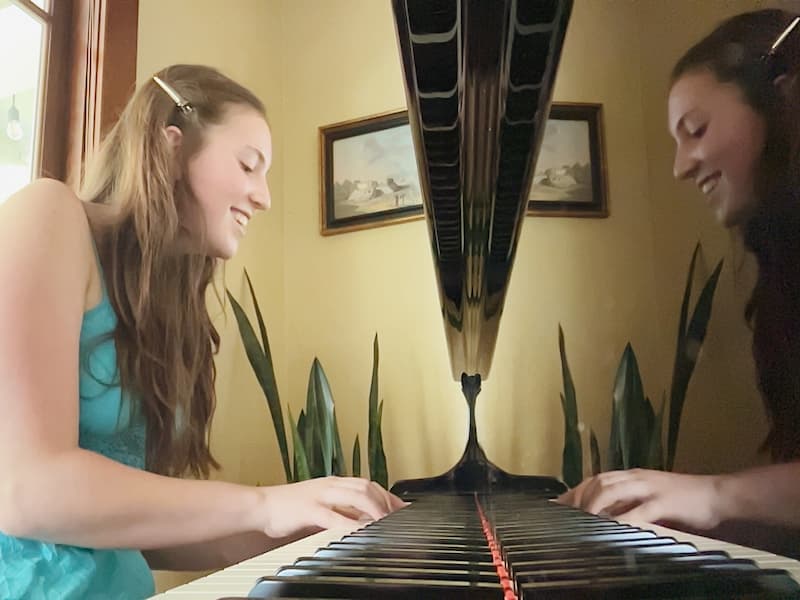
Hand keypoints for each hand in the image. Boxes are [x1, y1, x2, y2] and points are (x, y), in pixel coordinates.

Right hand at [256, 476, 406, 538]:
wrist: (260, 506)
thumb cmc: (288, 508)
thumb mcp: (319, 505)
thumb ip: (340, 510)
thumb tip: (363, 519)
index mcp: (333, 483)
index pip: (367, 484)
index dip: (387, 496)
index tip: (401, 509)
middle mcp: (330, 485)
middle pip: (366, 486)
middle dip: (385, 501)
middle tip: (398, 517)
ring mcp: (320, 495)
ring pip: (355, 495)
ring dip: (374, 508)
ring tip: (385, 523)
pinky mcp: (309, 509)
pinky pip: (334, 515)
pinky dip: (350, 523)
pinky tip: (360, 531)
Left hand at [557, 469, 724, 530]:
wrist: (720, 495)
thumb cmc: (686, 501)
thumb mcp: (652, 499)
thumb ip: (630, 505)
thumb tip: (605, 518)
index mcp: (633, 476)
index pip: (596, 479)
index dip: (574, 491)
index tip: (557, 505)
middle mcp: (637, 477)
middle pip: (598, 481)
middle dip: (578, 497)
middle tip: (564, 515)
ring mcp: (650, 487)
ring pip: (613, 490)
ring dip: (594, 505)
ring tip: (582, 520)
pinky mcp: (665, 502)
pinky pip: (639, 510)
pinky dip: (623, 519)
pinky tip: (612, 528)